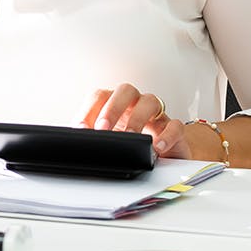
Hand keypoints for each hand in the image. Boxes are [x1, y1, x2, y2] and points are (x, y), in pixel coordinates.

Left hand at [76, 83, 190, 158]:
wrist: (160, 160)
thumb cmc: (128, 144)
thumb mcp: (107, 140)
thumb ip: (92, 136)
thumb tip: (75, 139)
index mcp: (115, 104)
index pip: (100, 96)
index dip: (90, 109)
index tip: (82, 128)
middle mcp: (135, 104)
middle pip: (125, 90)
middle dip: (112, 108)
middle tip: (104, 128)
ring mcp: (156, 115)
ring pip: (150, 101)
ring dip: (137, 118)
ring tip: (131, 137)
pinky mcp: (173, 130)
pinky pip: (174, 125)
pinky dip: (167, 135)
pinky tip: (157, 146)